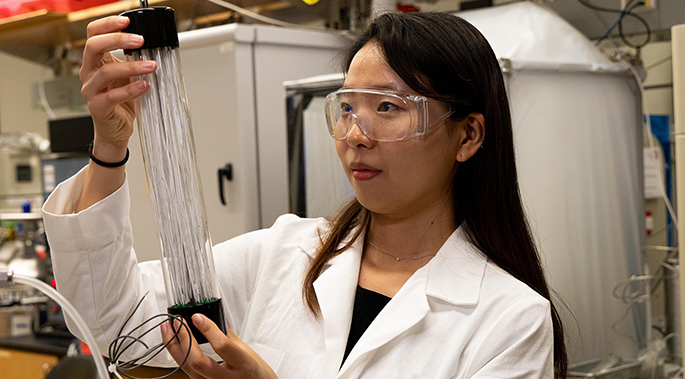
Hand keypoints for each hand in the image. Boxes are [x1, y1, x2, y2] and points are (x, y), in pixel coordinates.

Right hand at [79, 15, 157, 154]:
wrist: (115, 130)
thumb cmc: (121, 102)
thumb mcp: (127, 76)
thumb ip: (133, 61)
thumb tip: (152, 47)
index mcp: (95, 61)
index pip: (93, 34)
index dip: (107, 25)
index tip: (126, 21)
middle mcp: (89, 73)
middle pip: (93, 47)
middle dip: (117, 39)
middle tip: (140, 40)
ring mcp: (91, 90)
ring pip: (106, 71)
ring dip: (132, 66)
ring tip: (151, 66)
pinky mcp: (98, 107)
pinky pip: (112, 96)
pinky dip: (131, 90)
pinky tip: (144, 86)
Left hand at [161, 314, 277, 378]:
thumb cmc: (254, 370)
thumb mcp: (246, 350)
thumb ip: (227, 335)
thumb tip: (209, 318)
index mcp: (242, 365)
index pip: (222, 346)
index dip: (208, 330)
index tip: (198, 317)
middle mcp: (225, 378)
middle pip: (197, 361)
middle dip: (184, 339)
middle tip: (178, 322)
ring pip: (186, 367)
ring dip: (174, 346)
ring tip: (167, 329)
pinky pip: (186, 370)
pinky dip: (178, 355)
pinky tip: (173, 344)